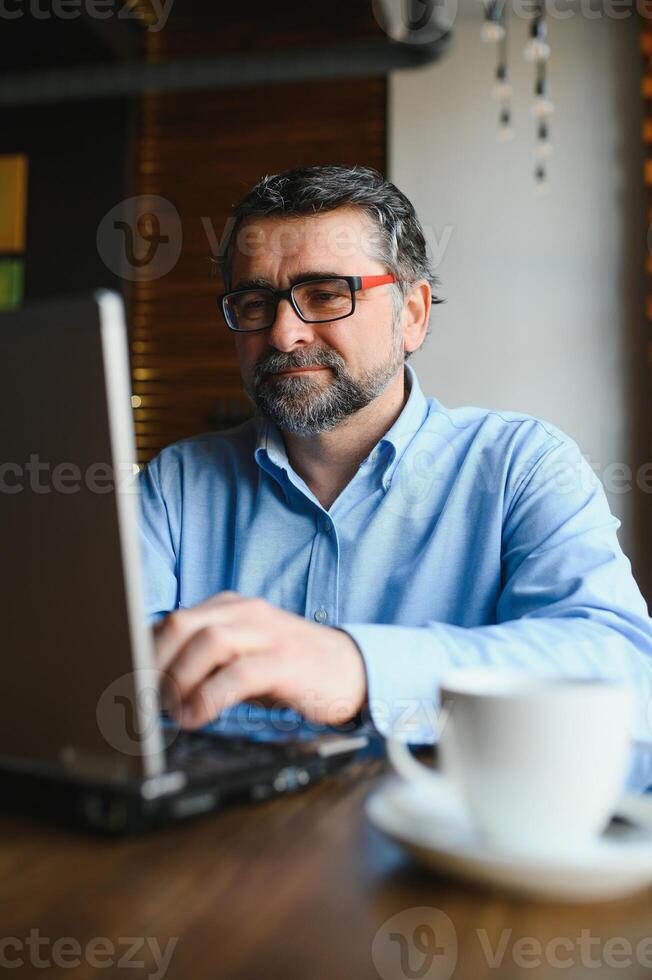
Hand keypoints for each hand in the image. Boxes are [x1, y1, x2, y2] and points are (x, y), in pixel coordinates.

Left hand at [154, 592, 366, 728]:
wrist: (350, 670)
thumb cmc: (290, 667)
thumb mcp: (244, 654)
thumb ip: (206, 659)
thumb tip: (153, 685)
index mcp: (231, 607)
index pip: (173, 620)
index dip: (145, 652)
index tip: (128, 683)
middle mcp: (246, 612)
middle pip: (183, 624)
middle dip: (155, 663)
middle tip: (143, 699)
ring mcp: (268, 633)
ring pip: (208, 642)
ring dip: (179, 680)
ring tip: (168, 712)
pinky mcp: (285, 660)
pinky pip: (238, 673)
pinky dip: (209, 696)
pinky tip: (197, 717)